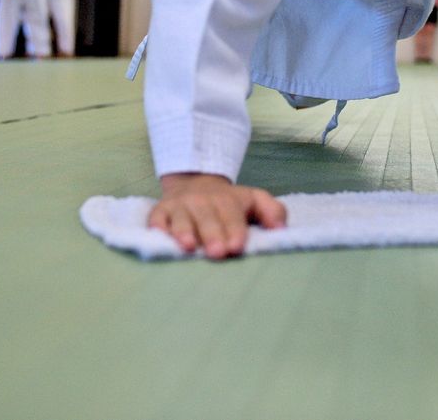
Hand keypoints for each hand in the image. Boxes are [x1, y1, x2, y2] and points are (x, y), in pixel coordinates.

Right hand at [149, 173, 286, 258]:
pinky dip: (158, 227)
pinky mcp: (159, 212)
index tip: (237, 246)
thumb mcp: (254, 200)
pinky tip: (160, 237)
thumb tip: (281, 228)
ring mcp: (179, 206)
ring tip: (189, 246)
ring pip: (181, 218)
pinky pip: (156, 219)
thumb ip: (272, 211)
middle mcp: (202, 201)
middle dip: (212, 234)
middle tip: (218, 253)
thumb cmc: (229, 203)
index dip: (234, 229)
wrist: (195, 183)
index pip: (232, 214)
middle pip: (207, 217)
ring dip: (184, 231)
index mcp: (227, 200)